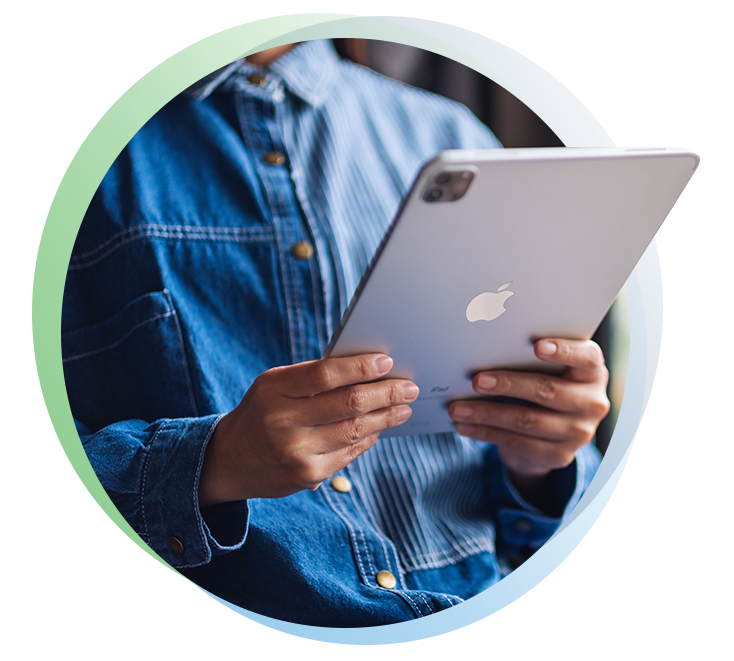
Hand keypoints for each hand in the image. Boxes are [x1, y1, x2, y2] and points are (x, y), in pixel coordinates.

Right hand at [198, 354, 417, 505]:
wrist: (230, 459)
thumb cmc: (262, 411)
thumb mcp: (274, 385)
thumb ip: (312, 377)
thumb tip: (366, 370)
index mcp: (274, 390)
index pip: (325, 374)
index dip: (360, 367)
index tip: (386, 361)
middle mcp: (283, 422)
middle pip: (349, 404)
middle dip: (386, 393)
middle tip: (408, 387)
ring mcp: (297, 452)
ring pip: (356, 430)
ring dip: (386, 417)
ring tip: (403, 407)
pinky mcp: (308, 475)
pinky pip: (350, 452)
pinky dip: (370, 437)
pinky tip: (380, 427)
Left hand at [447, 339, 609, 490]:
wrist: (551, 432)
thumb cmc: (542, 383)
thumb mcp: (544, 369)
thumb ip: (527, 357)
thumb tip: (484, 346)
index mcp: (592, 372)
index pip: (586, 357)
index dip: (563, 351)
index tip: (536, 346)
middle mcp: (592, 402)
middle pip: (547, 390)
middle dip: (508, 384)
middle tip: (476, 380)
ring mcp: (579, 433)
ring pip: (526, 420)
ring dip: (486, 413)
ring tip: (457, 408)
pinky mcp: (559, 455)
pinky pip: (517, 443)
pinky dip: (485, 433)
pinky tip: (464, 426)